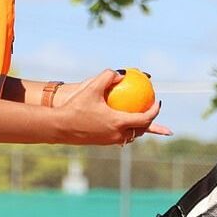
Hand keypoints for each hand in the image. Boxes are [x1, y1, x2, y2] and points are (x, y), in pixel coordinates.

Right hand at [56, 70, 171, 144]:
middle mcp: (116, 134)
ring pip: (131, 136)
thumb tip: (123, 73)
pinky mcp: (102, 143)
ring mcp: (109, 141)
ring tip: (141, 117)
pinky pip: (119, 137)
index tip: (157, 101)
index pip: (145, 119)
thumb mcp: (91, 87)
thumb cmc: (75, 106)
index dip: (155, 111)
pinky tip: (122, 121)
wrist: (58, 127)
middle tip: (152, 109)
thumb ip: (108, 76)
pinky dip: (126, 129)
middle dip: (151, 122)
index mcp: (118, 122)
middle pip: (141, 130)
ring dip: (138, 128)